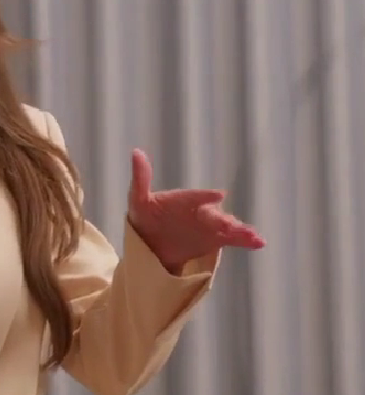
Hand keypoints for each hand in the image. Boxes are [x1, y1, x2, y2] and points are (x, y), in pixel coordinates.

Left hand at [126, 149, 264, 272]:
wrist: (151, 241)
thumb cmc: (146, 215)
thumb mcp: (139, 199)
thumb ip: (141, 178)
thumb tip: (136, 152)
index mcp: (185, 199)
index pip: (195, 197)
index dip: (204, 197)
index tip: (217, 195)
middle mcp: (202, 210)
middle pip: (213, 214)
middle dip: (220, 219)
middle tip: (227, 223)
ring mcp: (211, 225)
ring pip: (227, 226)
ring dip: (238, 229)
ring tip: (248, 234)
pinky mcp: (217, 239)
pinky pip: (233, 239)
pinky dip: (247, 240)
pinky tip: (259, 242)